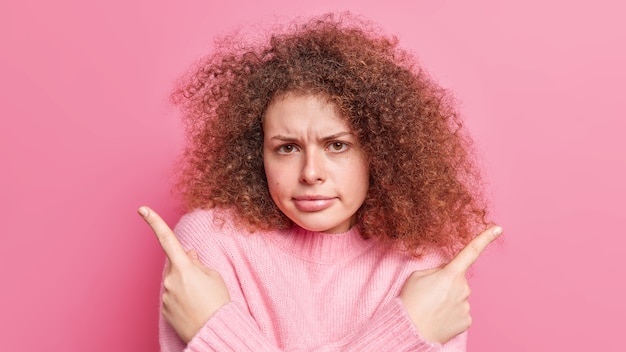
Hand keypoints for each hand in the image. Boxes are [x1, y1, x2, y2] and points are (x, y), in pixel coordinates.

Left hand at [139, 206, 230, 342]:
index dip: (154, 222)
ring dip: (185, 286)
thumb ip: (198, 262)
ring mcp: (165, 296)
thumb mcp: (214, 276)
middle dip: (186, 268)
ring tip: (201, 300)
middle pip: (175, 265)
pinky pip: (172, 298)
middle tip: (203, 283)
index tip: (142, 209)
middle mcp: (170, 280)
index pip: (167, 239)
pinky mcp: (164, 310)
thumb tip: (188, 254)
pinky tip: (194, 308)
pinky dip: (182, 300)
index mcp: (184, 267)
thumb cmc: (218, 303)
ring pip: (174, 282)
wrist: (215, 332)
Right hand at [400, 226, 501, 343]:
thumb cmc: (411, 301)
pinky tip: (440, 318)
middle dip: (446, 284)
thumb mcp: (417, 276)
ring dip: (448, 300)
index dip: (485, 238)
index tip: (498, 229)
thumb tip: (447, 272)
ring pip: (459, 297)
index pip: (470, 252)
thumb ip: (436, 270)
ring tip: (432, 308)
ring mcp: (466, 306)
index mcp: (451, 273)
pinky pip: (461, 312)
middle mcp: (463, 288)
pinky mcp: (467, 321)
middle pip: (458, 281)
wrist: (410, 330)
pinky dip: (451, 314)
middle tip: (429, 295)